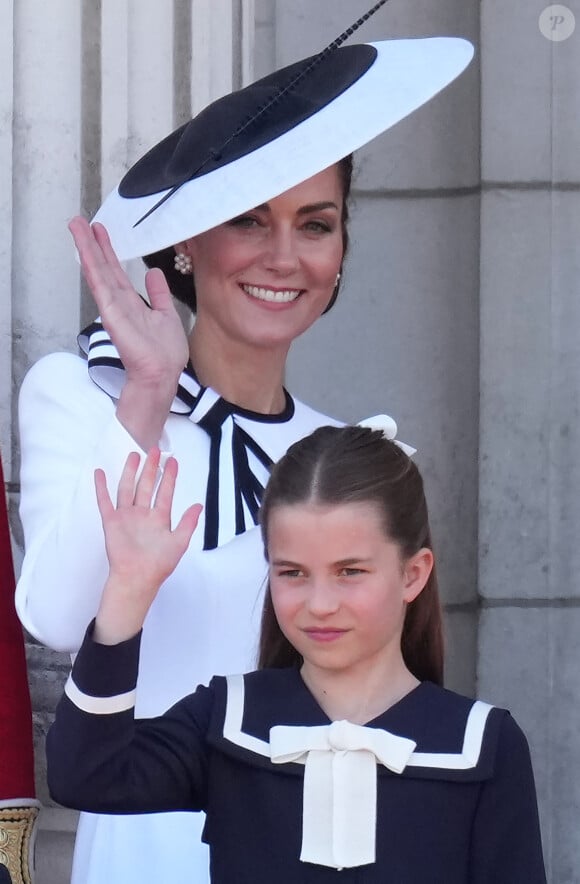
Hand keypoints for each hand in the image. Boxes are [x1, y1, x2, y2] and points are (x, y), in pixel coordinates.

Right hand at [69, 217, 189, 447]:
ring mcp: (113, 307)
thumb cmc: (165, 353)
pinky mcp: (111, 312)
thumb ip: (158, 294)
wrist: (162, 373)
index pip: (116, 271)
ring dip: (86, 247)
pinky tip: (84, 250)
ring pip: (97, 270)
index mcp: (132, 303)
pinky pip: (100, 284)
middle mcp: (119, 302)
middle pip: (102, 267)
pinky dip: (91, 266)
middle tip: (79, 220)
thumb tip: (153, 273)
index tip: (100, 231)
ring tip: (76, 225)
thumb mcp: (166, 314)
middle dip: (92, 243)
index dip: (108, 251)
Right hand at [93, 449, 201, 643]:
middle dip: (151, 468)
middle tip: (154, 450)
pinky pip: (105, 501)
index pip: (166, 492)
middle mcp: (143, 514)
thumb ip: (188, 523)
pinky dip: (102, 487)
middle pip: (147, 485)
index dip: (170, 477)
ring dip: (130, 472)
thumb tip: (199, 505)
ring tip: (134, 455)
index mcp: (160, 518)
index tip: (173, 461)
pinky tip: (100, 473)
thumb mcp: (179, 542)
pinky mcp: (112, 522)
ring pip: (128, 488)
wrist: (137, 578)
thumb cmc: (159, 565)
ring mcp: (127, 516)